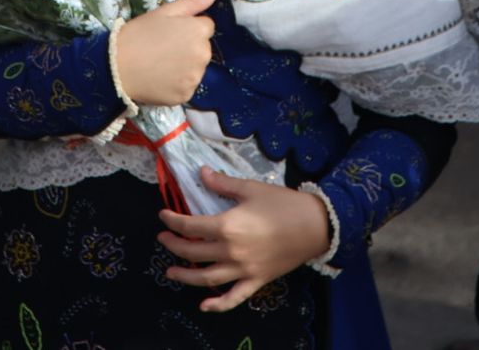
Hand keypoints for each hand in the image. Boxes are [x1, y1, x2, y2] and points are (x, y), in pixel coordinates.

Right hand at [115, 0, 216, 105]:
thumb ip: (193, 2)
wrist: (116, 67)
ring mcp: (195, 77)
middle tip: (163, 48)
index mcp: (199, 31)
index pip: (206, 27)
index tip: (170, 32)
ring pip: (195, 68)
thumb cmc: (138, 34)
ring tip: (160, 64)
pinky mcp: (186, 95)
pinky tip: (160, 78)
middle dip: (189, 46)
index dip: (188, 27)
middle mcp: (203, 55)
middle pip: (202, 48)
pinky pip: (186, 86)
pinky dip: (177, 83)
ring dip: (184, 66)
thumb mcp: (164, 12)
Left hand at [157, 167, 331, 310]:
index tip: (163, 216)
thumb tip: (200, 173)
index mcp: (227, 226)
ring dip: (184, 276)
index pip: (189, 226)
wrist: (316, 225)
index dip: (172, 221)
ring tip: (170, 272)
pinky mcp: (256, 281)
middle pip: (192, 252)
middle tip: (163, 239)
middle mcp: (230, 251)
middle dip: (173, 246)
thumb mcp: (250, 188)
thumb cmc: (283, 204)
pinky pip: (234, 298)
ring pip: (206, 279)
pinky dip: (218, 305)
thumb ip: (223, 183)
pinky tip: (204, 306)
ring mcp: (243, 270)